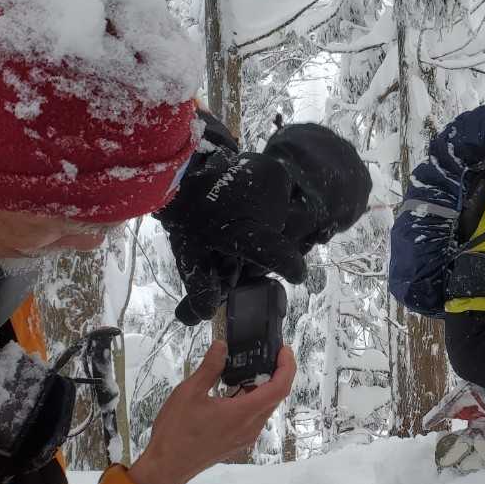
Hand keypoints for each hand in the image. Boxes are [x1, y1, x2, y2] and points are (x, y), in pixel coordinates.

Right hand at [127, 341, 294, 483]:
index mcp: (243, 413)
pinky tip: (234, 390)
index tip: (283, 350)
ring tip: (246, 368)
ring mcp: (246, 436)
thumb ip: (210, 368)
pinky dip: (251, 400)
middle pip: (275, 397)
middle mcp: (250, 427)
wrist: (166, 466)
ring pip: (264, 407)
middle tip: (265, 354)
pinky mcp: (238, 442)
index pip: (279, 388)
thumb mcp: (189, 392)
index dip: (286, 367)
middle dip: (275, 373)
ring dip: (262, 387)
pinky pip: (254, 417)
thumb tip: (222, 346)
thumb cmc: (176, 431)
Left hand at [158, 124, 371, 325]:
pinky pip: (282, 200)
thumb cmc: (188, 210)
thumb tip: (202, 316)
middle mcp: (266, 210)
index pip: (274, 253)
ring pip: (282, 221)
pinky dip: (269, 207)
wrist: (187, 166)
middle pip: (277, 242)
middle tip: (238, 249)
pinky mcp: (277, 173)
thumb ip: (200, 284)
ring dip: (267, 228)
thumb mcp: (190, 251)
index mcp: (245, 231)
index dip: (289, 266)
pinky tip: (248, 205)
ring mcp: (274, 188)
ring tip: (241, 222)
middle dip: (262, 250)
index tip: (297, 276)